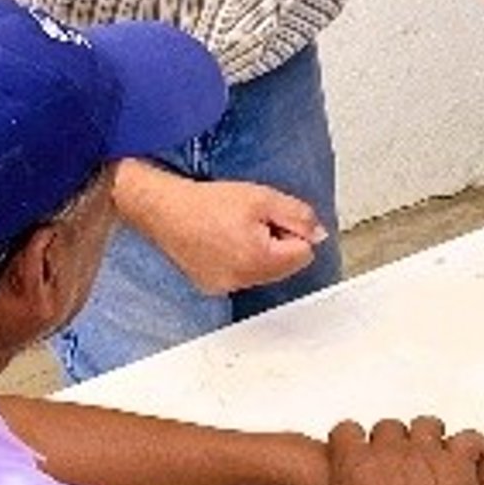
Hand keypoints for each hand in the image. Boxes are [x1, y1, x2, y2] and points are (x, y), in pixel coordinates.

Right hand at [115, 165, 326, 294]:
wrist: (164, 209)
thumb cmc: (207, 202)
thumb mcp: (263, 198)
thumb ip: (298, 216)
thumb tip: (319, 234)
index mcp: (260, 260)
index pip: (304, 254)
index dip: (293, 230)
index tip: (272, 217)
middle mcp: (244, 281)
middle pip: (284, 267)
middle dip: (277, 244)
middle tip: (252, 220)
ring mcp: (226, 286)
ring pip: (262, 273)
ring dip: (258, 253)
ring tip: (233, 229)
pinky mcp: (211, 285)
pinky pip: (240, 276)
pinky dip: (237, 260)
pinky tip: (220, 241)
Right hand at [280, 416, 483, 484]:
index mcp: (354, 458)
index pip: (346, 431)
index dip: (351, 442)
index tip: (355, 455)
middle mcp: (390, 448)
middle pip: (388, 426)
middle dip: (390, 441)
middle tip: (394, 464)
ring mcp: (426, 453)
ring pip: (427, 425)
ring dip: (427, 438)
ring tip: (429, 457)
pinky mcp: (457, 466)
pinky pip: (467, 440)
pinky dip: (467, 449)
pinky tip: (463, 462)